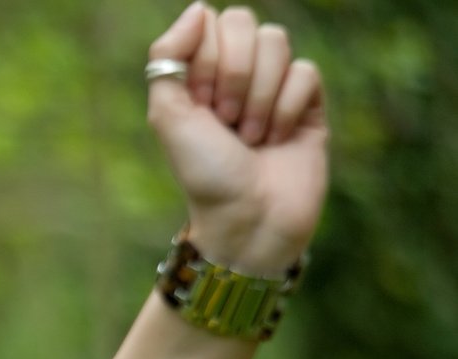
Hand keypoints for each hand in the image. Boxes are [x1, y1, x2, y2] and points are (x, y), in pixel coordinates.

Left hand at [147, 4, 328, 274]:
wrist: (249, 219)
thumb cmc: (205, 174)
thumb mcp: (169, 116)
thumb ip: (168, 58)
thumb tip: (198, 7)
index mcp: (198, 75)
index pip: (210, 23)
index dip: (205, 61)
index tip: (200, 106)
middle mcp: (236, 75)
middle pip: (246, 22)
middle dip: (233, 73)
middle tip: (225, 120)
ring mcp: (275, 86)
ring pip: (278, 41)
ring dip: (259, 95)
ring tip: (251, 137)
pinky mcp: (309, 103)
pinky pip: (306, 72)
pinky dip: (287, 108)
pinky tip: (278, 140)